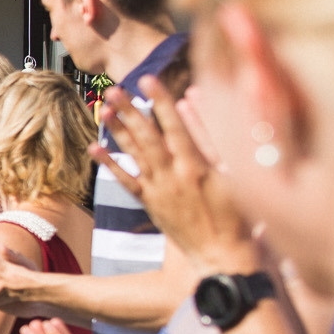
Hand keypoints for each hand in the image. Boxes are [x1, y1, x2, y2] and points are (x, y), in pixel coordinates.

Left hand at [97, 80, 256, 275]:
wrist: (223, 253)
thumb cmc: (237, 213)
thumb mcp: (233, 173)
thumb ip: (211, 136)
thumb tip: (194, 103)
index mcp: (198, 167)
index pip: (175, 127)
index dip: (160, 102)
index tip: (147, 80)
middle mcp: (174, 177)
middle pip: (149, 138)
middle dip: (130, 112)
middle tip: (113, 89)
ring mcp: (160, 191)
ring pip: (135, 156)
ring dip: (119, 132)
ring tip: (104, 109)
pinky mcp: (152, 204)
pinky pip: (128, 182)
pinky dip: (111, 165)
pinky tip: (96, 149)